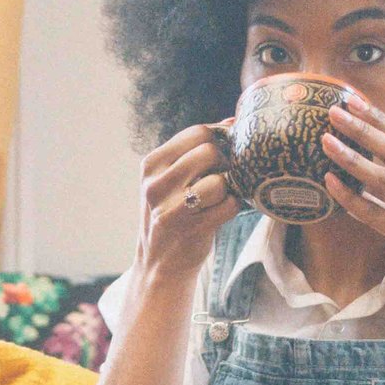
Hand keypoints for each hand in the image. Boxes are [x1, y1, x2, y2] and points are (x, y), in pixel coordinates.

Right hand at [134, 123, 238, 282]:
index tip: (221, 155)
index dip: (218, 140)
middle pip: (209, 152)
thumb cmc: (171, 213)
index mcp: (151, 165)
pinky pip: (229, 205)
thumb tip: (231, 122)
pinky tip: (222, 212)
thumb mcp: (169, 179)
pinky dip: (233, 207)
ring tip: (219, 197)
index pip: (197, 133)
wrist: (159, 263)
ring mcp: (171, 208)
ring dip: (228, 188)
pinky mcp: (191, 229)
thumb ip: (194, 151)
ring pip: (219, 181)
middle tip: (222, 176)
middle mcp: (156, 184)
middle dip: (224, 162)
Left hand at [322, 95, 384, 322]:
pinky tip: (330, 184)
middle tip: (333, 111)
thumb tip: (382, 164)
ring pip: (384, 178)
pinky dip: (350, 197)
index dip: (379, 119)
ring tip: (325, 141)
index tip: (354, 101)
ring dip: (351, 157)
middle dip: (362, 128)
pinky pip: (374, 213)